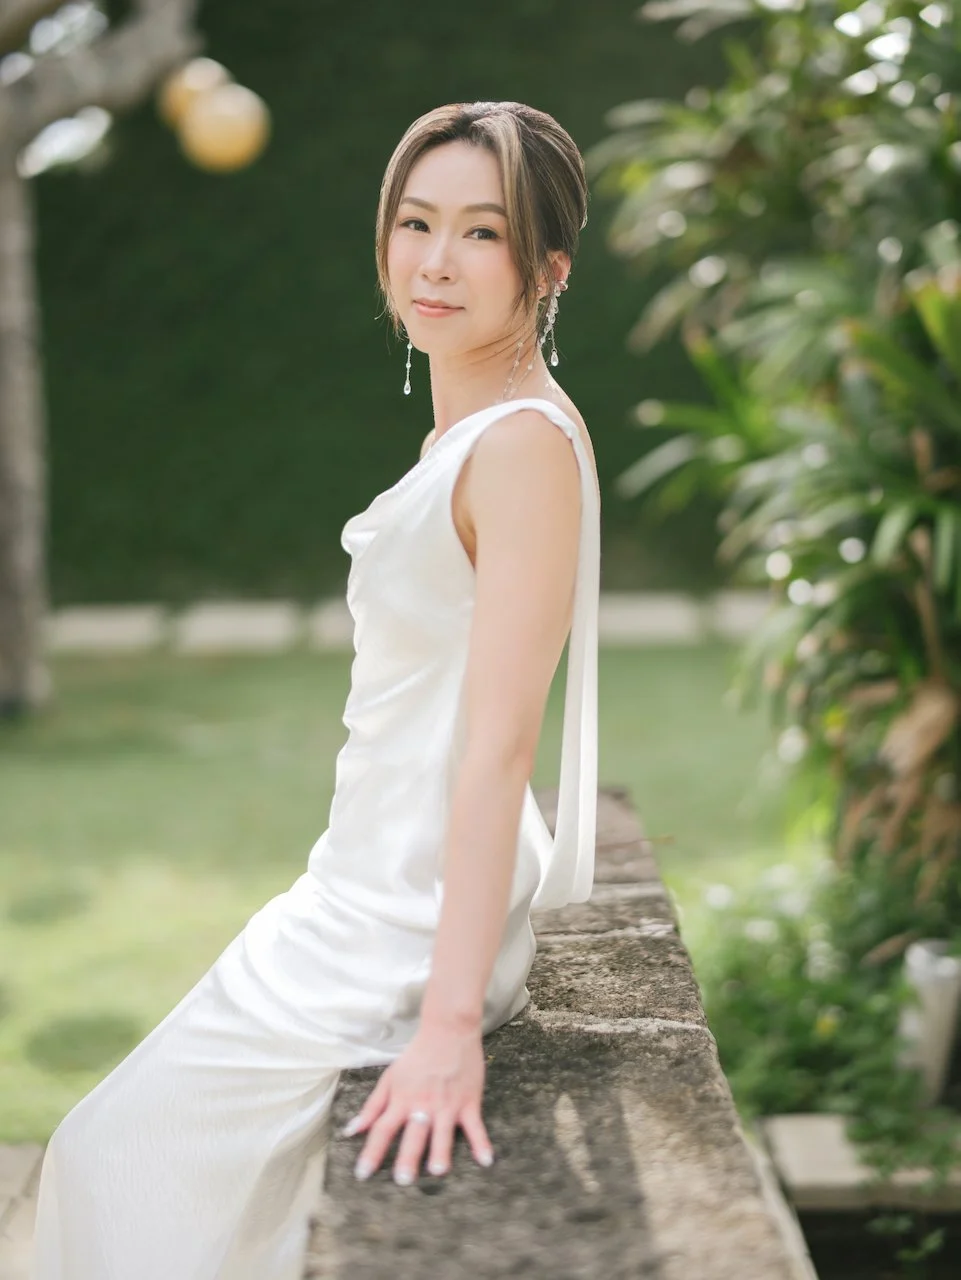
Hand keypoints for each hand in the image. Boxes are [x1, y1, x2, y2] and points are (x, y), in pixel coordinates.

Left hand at [341, 1019, 493, 1185]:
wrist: (448, 1030)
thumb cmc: (417, 1056)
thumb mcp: (390, 1077)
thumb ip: (372, 1106)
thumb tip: (352, 1131)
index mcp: (402, 1099)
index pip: (382, 1128)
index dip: (372, 1152)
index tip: (362, 1174)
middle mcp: (424, 1104)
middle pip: (413, 1134)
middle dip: (407, 1157)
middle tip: (403, 1180)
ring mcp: (448, 1104)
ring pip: (443, 1132)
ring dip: (441, 1151)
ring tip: (438, 1171)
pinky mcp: (469, 1102)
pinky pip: (476, 1126)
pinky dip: (481, 1143)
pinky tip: (486, 1160)